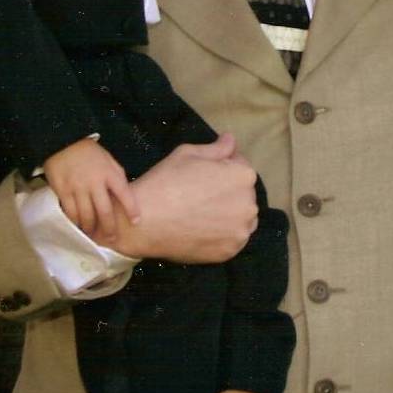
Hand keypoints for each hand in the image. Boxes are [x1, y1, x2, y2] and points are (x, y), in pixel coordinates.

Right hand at [43, 138, 138, 239]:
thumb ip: (117, 178)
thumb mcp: (110, 161)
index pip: (125, 195)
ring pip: (86, 215)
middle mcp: (95, 183)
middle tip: (113, 239)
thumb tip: (124, 197)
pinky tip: (79, 227)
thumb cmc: (90, 153)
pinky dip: (76, 222)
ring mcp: (78, 188)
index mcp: (111, 174)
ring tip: (94, 236)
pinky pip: (71, 212)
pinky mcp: (63, 191)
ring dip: (91, 228)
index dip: (132, 209)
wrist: (64, 142)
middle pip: (105, 211)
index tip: (136, 222)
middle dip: (110, 228)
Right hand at [93, 135, 258, 262]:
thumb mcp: (188, 154)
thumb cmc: (165, 182)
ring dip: (228, 213)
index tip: (204, 175)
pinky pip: (232, 238)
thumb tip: (231, 140)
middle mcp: (249, 204)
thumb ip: (216, 148)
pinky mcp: (230, 252)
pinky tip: (201, 229)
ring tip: (200, 213)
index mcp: (243, 176)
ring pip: (240, 217)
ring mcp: (241, 231)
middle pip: (242, 193)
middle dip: (227, 191)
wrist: (143, 224)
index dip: (222, 167)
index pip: (240, 166)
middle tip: (199, 195)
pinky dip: (221, 234)